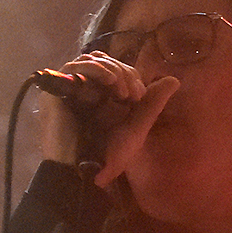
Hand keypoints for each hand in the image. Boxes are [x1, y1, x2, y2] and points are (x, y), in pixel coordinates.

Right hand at [37, 51, 179, 187]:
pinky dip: (96, 69)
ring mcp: (69, 90)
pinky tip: (111, 82)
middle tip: (133, 95)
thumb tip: (174, 80)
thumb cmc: (109, 155)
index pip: (115, 68)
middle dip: (124, 72)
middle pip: (104, 61)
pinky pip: (74, 67)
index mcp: (101, 95)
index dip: (130, 75)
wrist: (86, 172)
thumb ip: (152, 103)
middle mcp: (84, 89)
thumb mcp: (136, 126)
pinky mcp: (56, 92)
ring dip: (113, 70)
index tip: (139, 96)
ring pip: (91, 60)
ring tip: (124, 93)